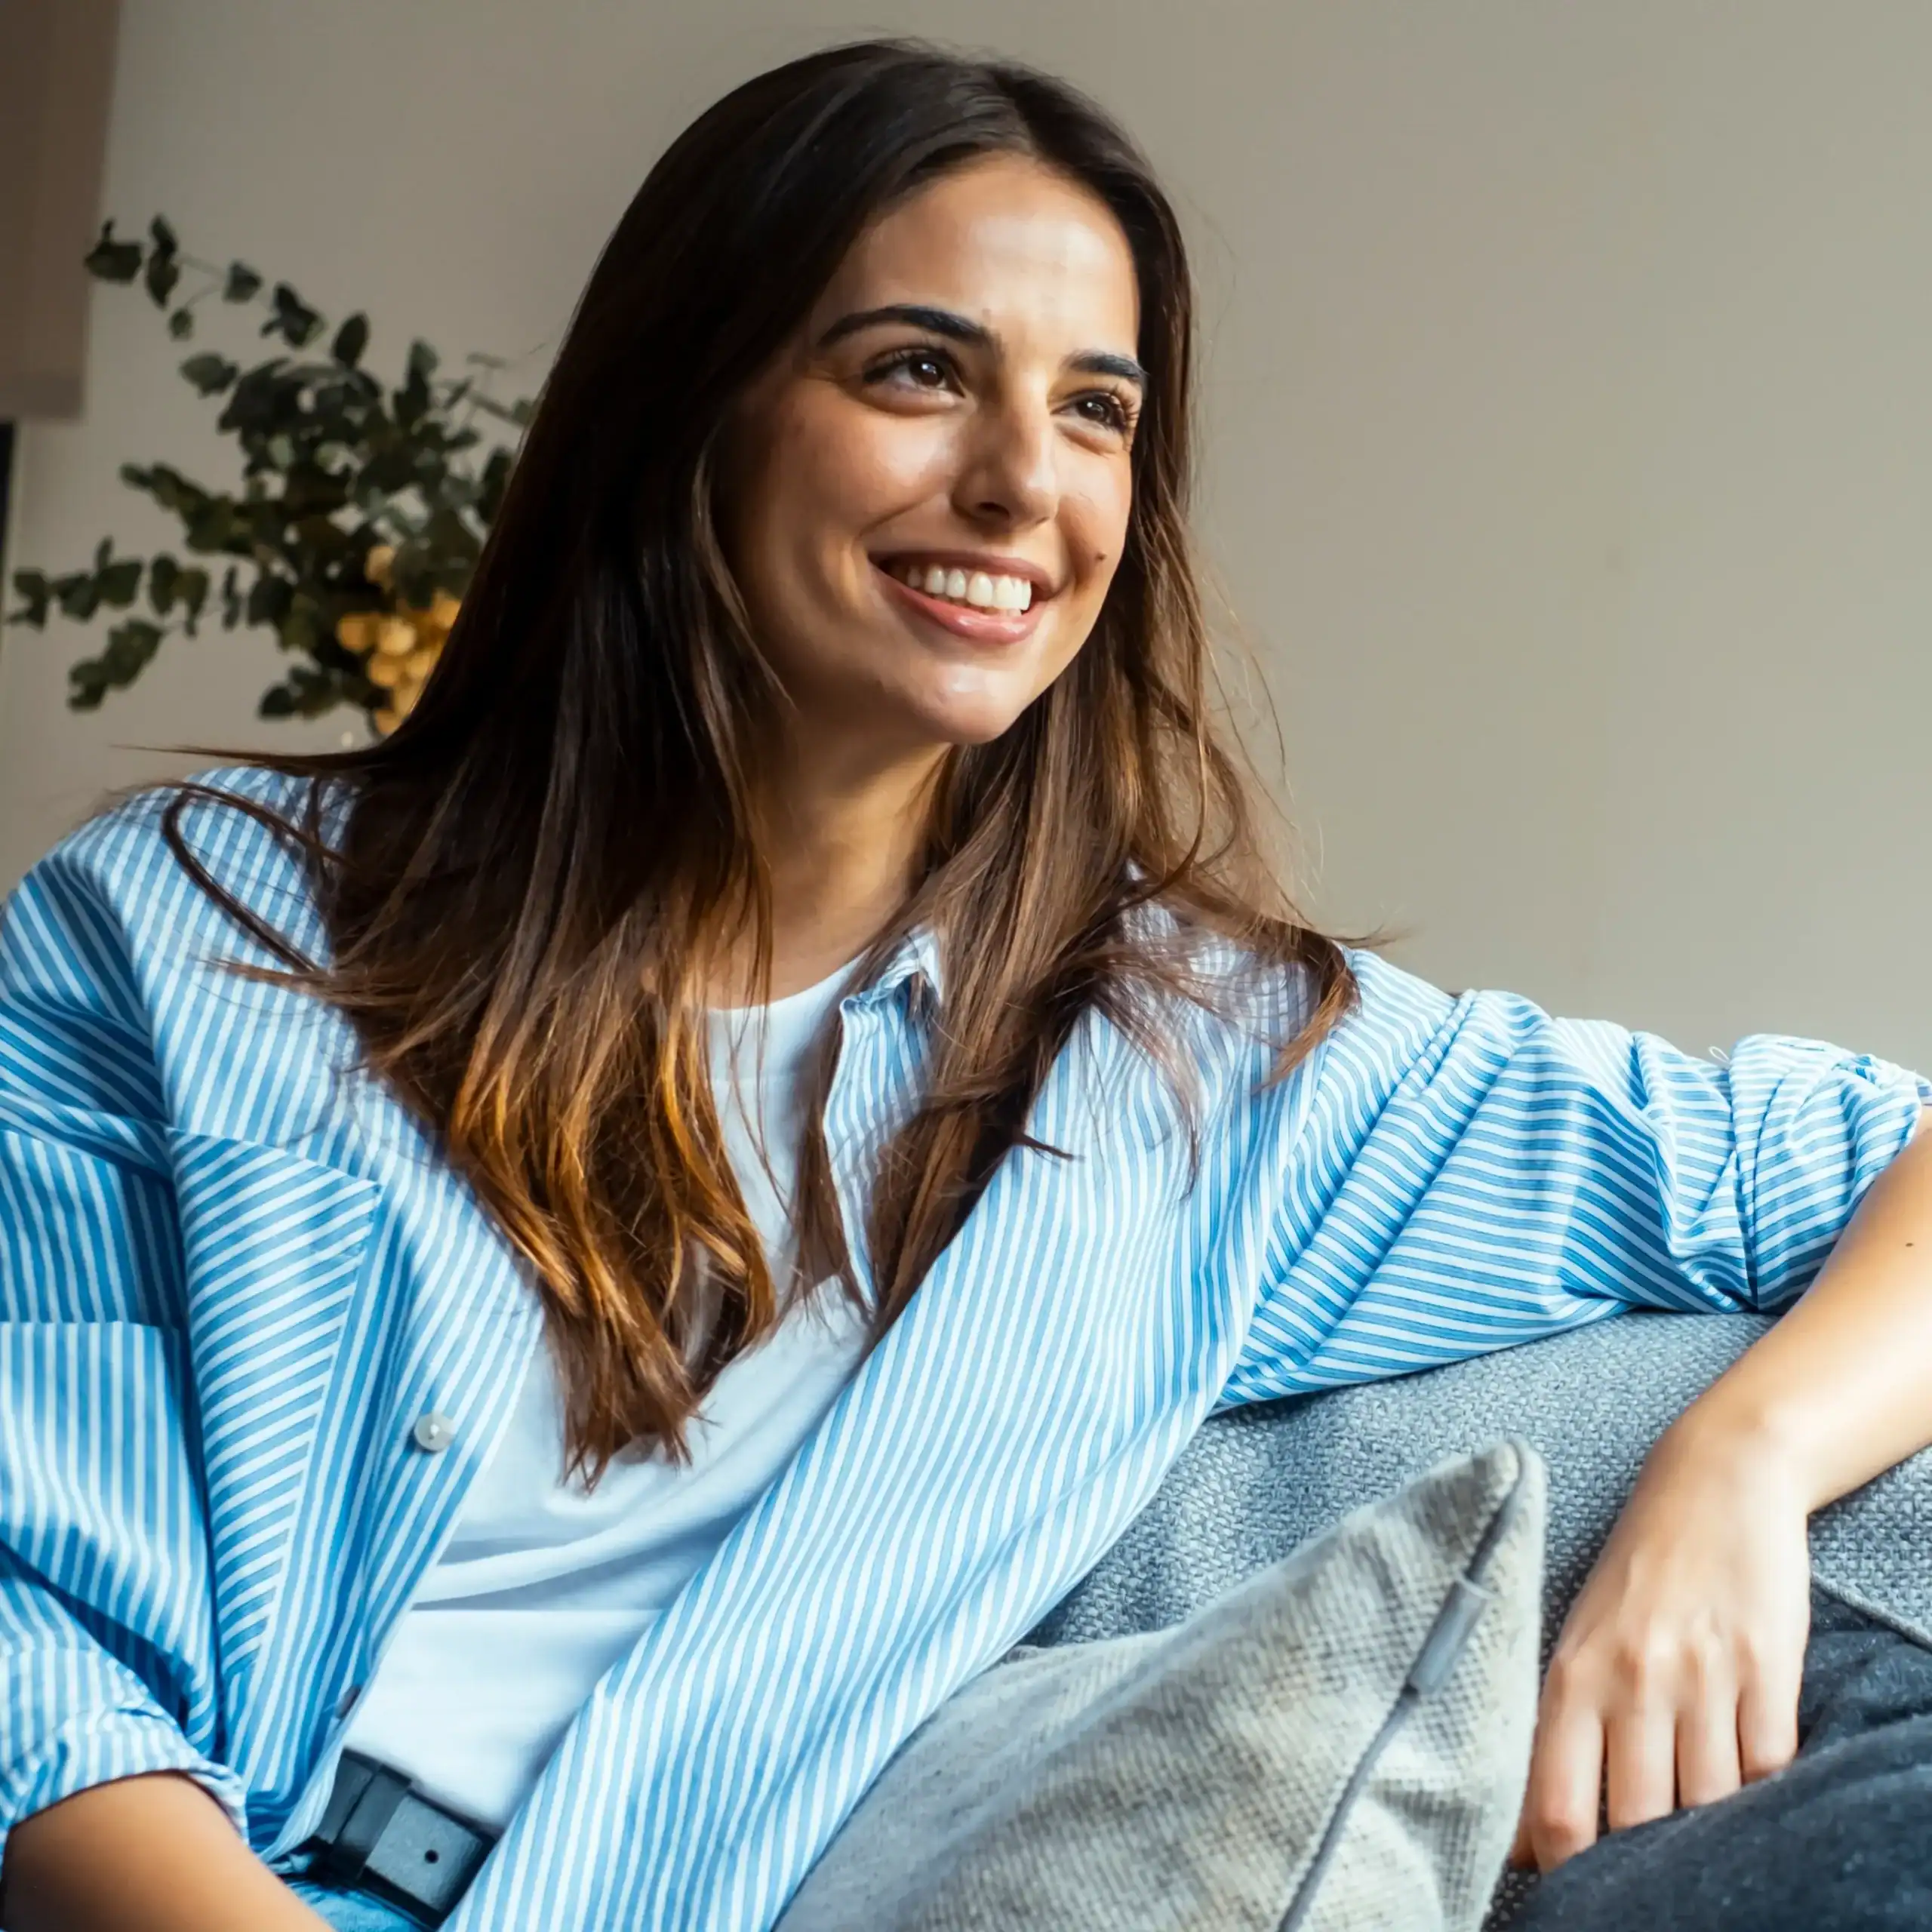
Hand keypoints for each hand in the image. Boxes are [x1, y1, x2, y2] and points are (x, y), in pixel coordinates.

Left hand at [1512, 1417, 1812, 1873]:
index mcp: (1571, 1675)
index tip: (1572, 1887)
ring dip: (1708, 1829)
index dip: (1565, 1869)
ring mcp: (1703, 1674)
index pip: (1558, 1810)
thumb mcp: (1577, 1639)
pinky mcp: (1767, 1665)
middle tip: (1644, 1861)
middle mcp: (1632, 1678)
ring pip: (1709, 1805)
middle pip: (1637, 1822)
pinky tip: (1746, 1775)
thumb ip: (1559, 1731)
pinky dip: (1760, 1789)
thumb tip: (1532, 1837)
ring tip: (1698, 1821)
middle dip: (1643, 1860)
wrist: (1714, 1481)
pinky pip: (1768, 1766)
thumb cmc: (1636, 1575)